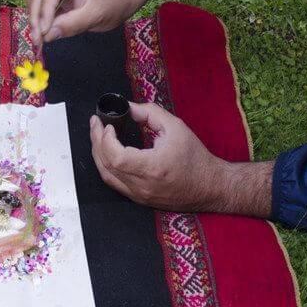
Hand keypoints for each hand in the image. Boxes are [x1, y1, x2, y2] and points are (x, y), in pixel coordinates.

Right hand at [25, 0, 172, 44]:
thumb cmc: (113, 2)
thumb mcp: (96, 15)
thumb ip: (72, 24)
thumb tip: (47, 35)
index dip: (44, 11)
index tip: (42, 33)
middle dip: (36, 17)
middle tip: (37, 41)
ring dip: (34, 16)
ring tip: (38, 38)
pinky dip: (38, 14)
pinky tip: (42, 30)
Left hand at [89, 103, 273, 215]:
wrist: (210, 186)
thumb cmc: (195, 157)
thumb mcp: (176, 127)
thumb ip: (150, 113)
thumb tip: (128, 107)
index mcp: (152, 168)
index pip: (116, 157)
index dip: (106, 140)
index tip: (109, 125)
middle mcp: (143, 185)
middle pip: (106, 165)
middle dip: (96, 141)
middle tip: (96, 124)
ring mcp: (139, 195)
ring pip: (107, 176)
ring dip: (98, 155)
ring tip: (97, 136)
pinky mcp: (139, 199)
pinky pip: (115, 183)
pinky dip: (106, 167)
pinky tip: (106, 152)